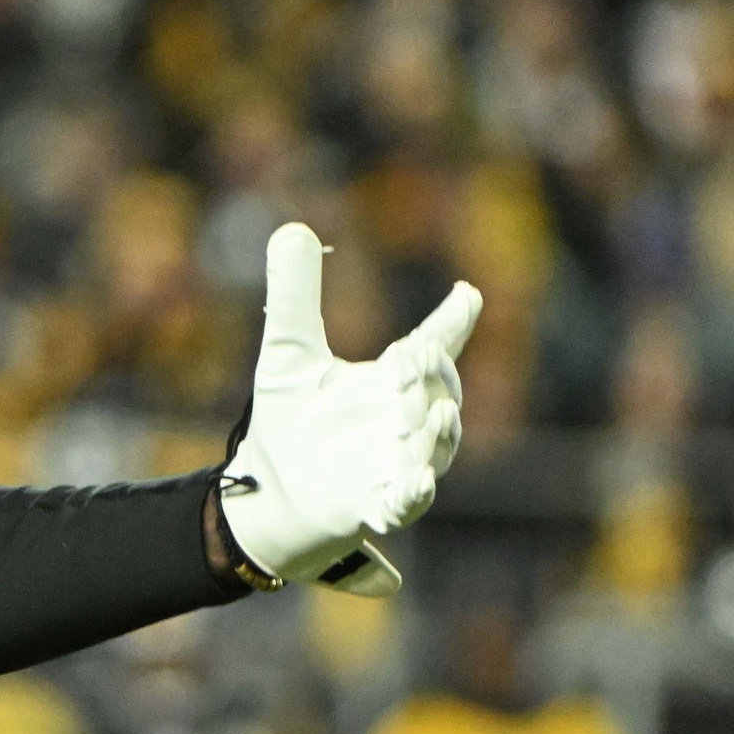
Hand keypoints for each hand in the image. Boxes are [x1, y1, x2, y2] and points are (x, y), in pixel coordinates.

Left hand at [218, 223, 478, 596]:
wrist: (267, 494)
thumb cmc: (290, 422)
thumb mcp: (288, 354)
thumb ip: (296, 296)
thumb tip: (293, 228)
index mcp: (391, 381)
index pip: (432, 346)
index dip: (451, 322)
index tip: (465, 293)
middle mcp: (404, 421)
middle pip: (438, 393)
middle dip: (432, 376)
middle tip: (417, 354)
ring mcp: (397, 465)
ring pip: (433, 446)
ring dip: (437, 430)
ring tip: (432, 409)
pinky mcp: (376, 506)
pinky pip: (405, 502)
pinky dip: (413, 493)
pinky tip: (415, 480)